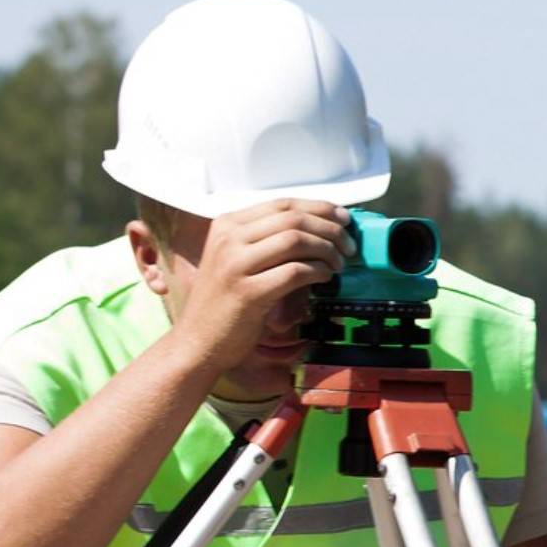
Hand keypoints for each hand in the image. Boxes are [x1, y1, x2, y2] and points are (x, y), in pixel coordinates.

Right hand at [169, 199, 354, 370]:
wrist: (196, 342)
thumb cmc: (224, 304)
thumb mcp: (237, 261)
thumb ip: (266, 242)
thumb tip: (318, 229)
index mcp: (227, 224)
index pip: (283, 204)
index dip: (320, 208)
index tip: (344, 218)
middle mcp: (229, 238)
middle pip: (294, 219)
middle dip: (331, 229)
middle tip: (349, 246)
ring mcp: (235, 264)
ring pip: (296, 240)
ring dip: (327, 250)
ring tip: (339, 264)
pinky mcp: (248, 292)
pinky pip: (295, 272)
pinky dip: (318, 272)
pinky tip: (326, 278)